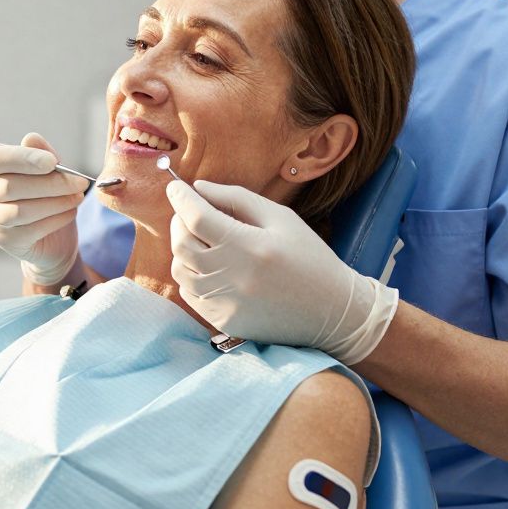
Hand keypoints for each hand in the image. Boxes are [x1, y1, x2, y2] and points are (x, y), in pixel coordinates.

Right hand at [0, 133, 89, 285]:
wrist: (52, 239)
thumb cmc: (46, 196)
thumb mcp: (49, 172)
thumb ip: (42, 154)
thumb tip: (31, 138)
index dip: (22, 159)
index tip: (52, 162)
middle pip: (8, 187)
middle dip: (49, 184)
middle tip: (79, 182)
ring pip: (18, 211)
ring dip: (55, 203)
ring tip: (77, 197)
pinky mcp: (4, 240)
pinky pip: (29, 230)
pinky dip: (55, 219)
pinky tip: (70, 212)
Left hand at [165, 179, 397, 364]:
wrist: (333, 311)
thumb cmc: (309, 257)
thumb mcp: (280, 217)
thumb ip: (236, 198)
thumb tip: (197, 188)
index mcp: (249, 246)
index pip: (196, 218)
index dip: (180, 198)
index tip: (175, 187)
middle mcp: (233, 277)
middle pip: (182, 243)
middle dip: (179, 221)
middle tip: (190, 212)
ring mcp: (225, 303)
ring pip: (180, 270)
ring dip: (182, 249)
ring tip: (202, 239)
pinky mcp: (223, 321)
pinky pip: (189, 293)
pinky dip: (191, 274)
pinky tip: (210, 265)